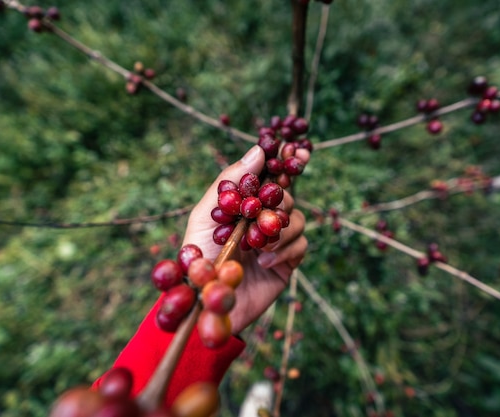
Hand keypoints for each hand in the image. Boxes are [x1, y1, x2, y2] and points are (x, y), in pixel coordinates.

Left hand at [182, 145, 308, 333]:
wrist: (205, 302)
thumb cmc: (198, 257)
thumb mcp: (206, 215)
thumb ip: (230, 182)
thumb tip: (258, 150)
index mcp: (244, 205)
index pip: (269, 178)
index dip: (285, 162)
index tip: (296, 150)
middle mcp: (261, 219)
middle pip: (286, 197)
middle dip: (277, 205)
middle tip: (262, 219)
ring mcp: (276, 241)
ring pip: (298, 221)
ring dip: (280, 232)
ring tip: (258, 247)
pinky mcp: (286, 263)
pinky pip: (301, 246)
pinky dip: (285, 251)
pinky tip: (264, 262)